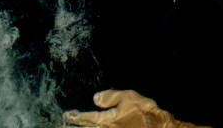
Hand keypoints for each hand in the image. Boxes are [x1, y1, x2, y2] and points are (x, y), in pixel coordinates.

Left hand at [63, 89, 205, 127]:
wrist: (158, 127)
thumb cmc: (144, 112)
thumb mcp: (127, 97)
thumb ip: (110, 97)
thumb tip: (95, 98)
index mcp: (107, 120)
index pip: (87, 118)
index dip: (75, 117)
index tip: (66, 115)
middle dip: (75, 126)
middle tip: (64, 124)